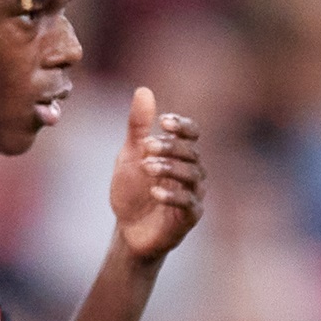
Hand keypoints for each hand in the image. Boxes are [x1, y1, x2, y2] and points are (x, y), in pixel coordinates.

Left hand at [108, 86, 204, 264]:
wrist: (127, 230)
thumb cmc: (131, 191)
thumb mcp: (130, 155)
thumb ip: (138, 127)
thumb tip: (144, 90)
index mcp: (179, 154)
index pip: (191, 133)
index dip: (182, 126)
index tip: (163, 122)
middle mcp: (191, 172)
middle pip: (191, 153)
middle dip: (169, 147)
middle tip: (146, 146)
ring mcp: (193, 194)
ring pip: (191, 175)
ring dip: (169, 168)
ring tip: (146, 167)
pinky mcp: (189, 217)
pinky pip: (189, 203)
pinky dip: (172, 195)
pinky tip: (154, 192)